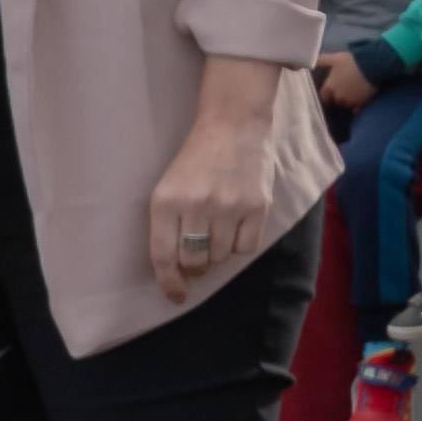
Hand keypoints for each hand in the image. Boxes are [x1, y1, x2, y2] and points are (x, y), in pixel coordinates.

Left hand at [145, 92, 281, 310]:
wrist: (233, 125)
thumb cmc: (195, 160)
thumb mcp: (169, 187)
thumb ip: (169, 225)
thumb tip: (180, 269)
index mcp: (166, 201)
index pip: (164, 256)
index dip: (169, 282)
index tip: (176, 295)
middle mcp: (196, 205)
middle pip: (194, 261)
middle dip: (195, 267)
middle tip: (198, 259)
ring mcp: (229, 206)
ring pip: (221, 256)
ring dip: (218, 253)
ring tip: (219, 231)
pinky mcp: (257, 206)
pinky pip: (247, 247)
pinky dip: (240, 244)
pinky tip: (237, 226)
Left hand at [316, 51, 370, 111]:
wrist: (372, 66)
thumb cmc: (352, 62)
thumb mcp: (335, 58)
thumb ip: (321, 61)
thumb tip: (305, 62)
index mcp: (330, 86)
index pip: (324, 96)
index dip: (327, 94)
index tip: (331, 92)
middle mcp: (338, 96)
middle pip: (336, 100)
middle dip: (339, 97)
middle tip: (346, 89)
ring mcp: (350, 100)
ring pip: (347, 104)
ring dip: (348, 101)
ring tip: (354, 93)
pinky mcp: (362, 103)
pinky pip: (357, 109)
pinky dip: (357, 108)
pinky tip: (360, 103)